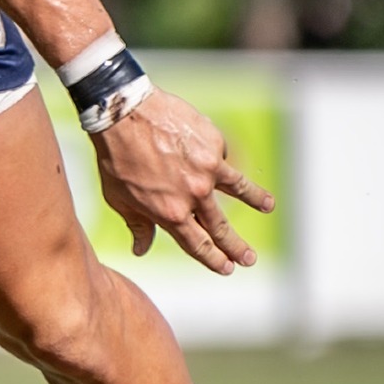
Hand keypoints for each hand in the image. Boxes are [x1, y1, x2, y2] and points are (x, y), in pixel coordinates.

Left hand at [91, 89, 274, 275]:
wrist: (122, 114)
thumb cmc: (115, 159)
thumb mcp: (119, 200)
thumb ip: (137, 226)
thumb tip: (141, 249)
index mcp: (170, 214)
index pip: (198, 244)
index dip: (213, 259)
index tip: (226, 268)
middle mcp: (194, 195)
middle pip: (221, 227)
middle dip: (236, 246)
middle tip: (249, 259)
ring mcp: (208, 168)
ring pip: (240, 189)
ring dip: (256, 199)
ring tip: (268, 206)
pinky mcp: (213, 143)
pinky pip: (219, 154)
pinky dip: (216, 157)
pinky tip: (210, 154)